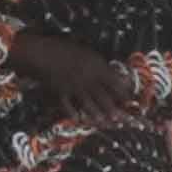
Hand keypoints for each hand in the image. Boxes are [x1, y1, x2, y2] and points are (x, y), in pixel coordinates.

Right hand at [14, 33, 141, 125]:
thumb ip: (99, 65)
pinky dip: (73, 114)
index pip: (115, 81)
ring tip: (105, 122)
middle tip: (123, 118)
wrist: (42, 52)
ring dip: (98, 114)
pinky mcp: (61, 92)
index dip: (124, 91)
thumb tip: (113, 74)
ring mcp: (73, 87)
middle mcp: (87, 78)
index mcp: (95, 66)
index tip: (130, 98)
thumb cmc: (64, 48)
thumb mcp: (86, 53)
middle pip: (104, 96)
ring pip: (88, 104)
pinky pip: (69, 106)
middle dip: (114, 109)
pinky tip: (78, 119)